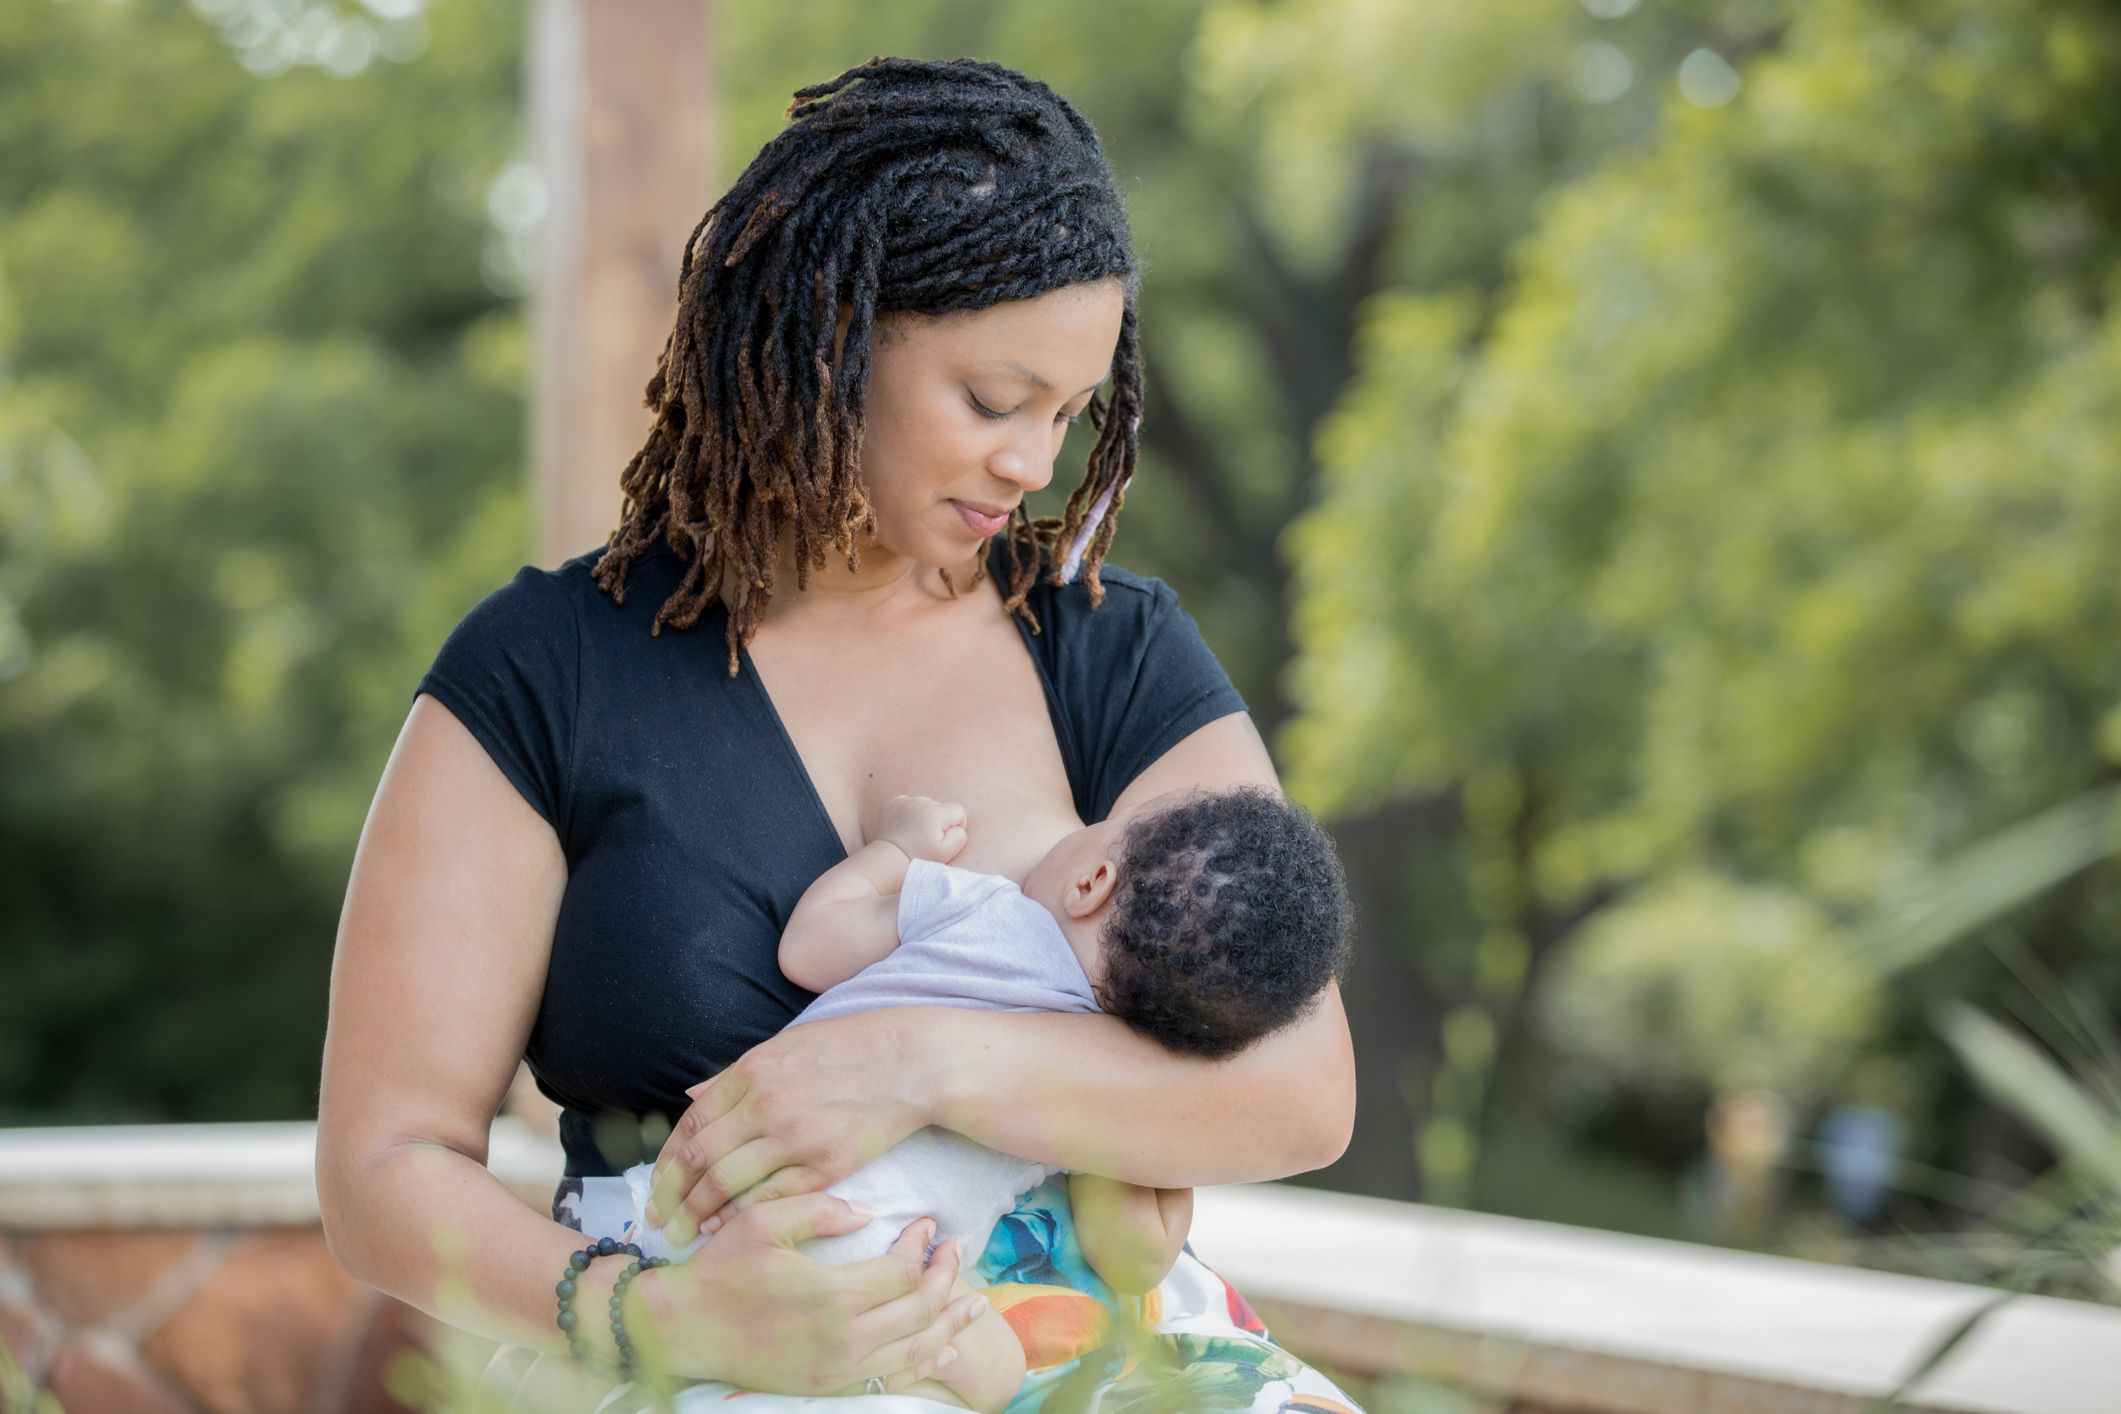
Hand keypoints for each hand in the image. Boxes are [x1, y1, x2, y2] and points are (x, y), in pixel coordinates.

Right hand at [627, 1194, 990, 1391]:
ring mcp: (838, 1368)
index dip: (922, 1246)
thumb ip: (820, 1209)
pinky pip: (891, 1379)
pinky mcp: (828, 1385)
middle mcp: (844, 1338)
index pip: (902, 1271)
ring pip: (915, 1349)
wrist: (682, 1328)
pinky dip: (924, 1363)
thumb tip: (870, 1211)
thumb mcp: (763, 1220)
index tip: (928, 1223)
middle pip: (920, 1309)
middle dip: (946, 1277)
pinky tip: (942, 1347)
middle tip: (956, 1249)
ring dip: (949, 1323)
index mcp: (832, 1294)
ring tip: (974, 1302)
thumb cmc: (721, 1269)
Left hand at [647, 1007, 954, 1236]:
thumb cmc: (852, 1047)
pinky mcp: (825, 1165)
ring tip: (683, 1234)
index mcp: (753, 1070)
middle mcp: (766, 1104)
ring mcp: (795, 1137)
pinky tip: (728, 1229)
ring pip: (727, 1184)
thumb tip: (691, 1096)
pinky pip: (770, 1199)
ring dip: (697, 1214)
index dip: (668, 1159)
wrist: (913, 1061)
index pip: (692, 1122)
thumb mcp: (787, 1044)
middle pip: (700, 1158)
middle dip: (671, 1196)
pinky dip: (741, 1217)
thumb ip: (736, 1075)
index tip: (657, 1184)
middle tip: (658, 1221)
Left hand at [875, 795, 967, 863]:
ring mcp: (904, 801)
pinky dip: (910, 812)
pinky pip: (910, 802)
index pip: (958, 810)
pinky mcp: (892, 803)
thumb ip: (959, 836)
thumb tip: (958, 826)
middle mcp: (919, 803)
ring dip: (924, 815)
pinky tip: (906, 826)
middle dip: (938, 821)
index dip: (956, 825)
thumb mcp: (946, 853)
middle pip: (940, 806)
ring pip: (925, 804)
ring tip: (915, 833)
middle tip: (926, 838)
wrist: (889, 860)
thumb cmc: (918, 858)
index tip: (944, 837)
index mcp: (934, 814)